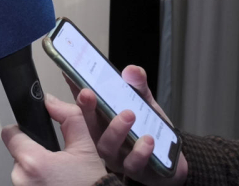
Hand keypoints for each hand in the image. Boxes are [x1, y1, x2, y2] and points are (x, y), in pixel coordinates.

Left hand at [1, 93, 106, 185]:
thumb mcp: (85, 149)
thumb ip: (70, 119)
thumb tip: (51, 100)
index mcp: (32, 161)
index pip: (9, 134)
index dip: (22, 132)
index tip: (36, 137)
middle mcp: (19, 178)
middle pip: (18, 154)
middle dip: (34, 154)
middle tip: (56, 162)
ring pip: (22, 172)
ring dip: (35, 172)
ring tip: (58, 178)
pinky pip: (26, 184)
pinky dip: (37, 184)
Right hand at [65, 65, 187, 185]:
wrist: (169, 158)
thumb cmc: (148, 129)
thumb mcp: (144, 103)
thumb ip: (138, 86)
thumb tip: (132, 70)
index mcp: (100, 118)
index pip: (83, 102)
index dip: (74, 88)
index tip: (69, 74)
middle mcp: (101, 137)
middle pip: (86, 124)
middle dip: (85, 109)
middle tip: (88, 94)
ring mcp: (115, 155)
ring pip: (106, 146)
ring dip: (115, 129)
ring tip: (129, 115)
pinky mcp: (134, 169)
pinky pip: (132, 163)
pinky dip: (140, 152)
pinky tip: (148, 140)